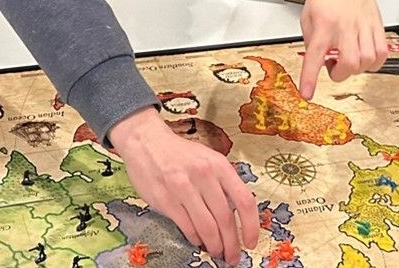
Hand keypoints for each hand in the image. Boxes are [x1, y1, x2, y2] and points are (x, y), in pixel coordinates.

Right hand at [109, 108, 257, 262]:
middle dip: (231, 244)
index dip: (251, 226)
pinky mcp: (166, 199)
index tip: (250, 242)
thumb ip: (223, 184)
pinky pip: (187, 226)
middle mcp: (204, 175)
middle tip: (232, 257)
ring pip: (207, 227)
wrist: (147, 142)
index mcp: (220, 165)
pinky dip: (195, 238)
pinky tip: (198, 241)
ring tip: (216, 252)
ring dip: (214, 245)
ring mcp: (183, 187)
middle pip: (225, 219)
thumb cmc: (180, 154)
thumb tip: (238, 217)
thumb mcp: (209, 159)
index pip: (244, 201)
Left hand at [298, 0, 387, 99]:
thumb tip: (316, 61)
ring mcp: (364, 27)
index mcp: (323, 23)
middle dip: (340, 74)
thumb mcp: (308, 14)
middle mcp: (345, 26)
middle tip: (333, 66)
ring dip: (356, 68)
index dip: (309, 77)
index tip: (307, 93)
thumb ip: (310, 39)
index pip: (314, 55)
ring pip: (367, 61)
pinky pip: (381, 55)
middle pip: (349, 63)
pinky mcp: (378, 28)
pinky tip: (364, 57)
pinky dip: (374, 63)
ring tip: (348, 58)